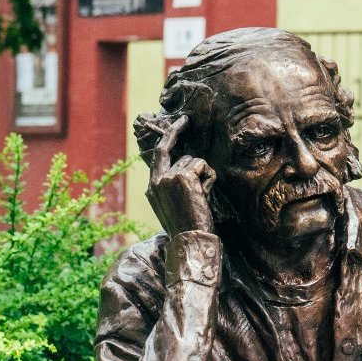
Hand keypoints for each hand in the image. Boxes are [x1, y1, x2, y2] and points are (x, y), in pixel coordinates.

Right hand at [135, 113, 213, 235]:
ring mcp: (168, 177)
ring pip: (192, 160)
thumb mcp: (174, 205)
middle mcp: (156, 180)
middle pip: (168, 147)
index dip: (167, 140)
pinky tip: (205, 197)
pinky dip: (209, 179)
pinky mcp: (183, 176)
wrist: (189, 241)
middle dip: (176, 130)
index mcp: (152, 188)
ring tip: (201, 198)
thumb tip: (186, 168)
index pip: (158, 157)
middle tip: (185, 119)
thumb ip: (173, 186)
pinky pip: (203, 166)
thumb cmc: (187, 228)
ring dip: (203, 176)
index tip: (176, 126)